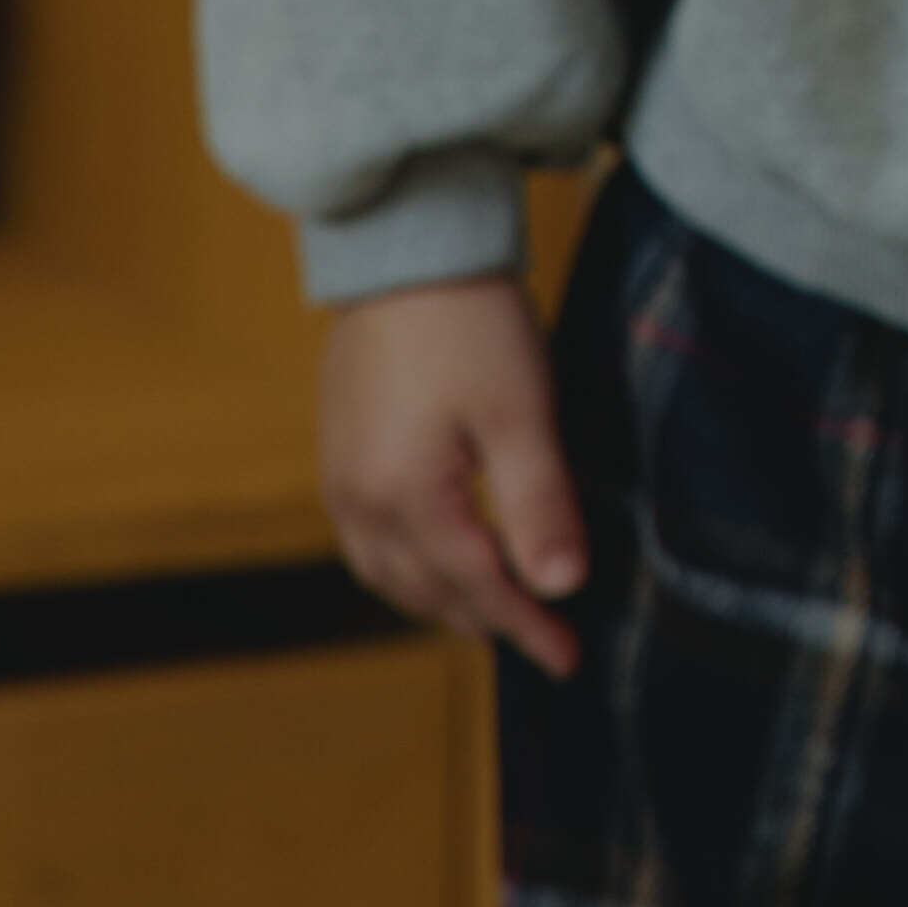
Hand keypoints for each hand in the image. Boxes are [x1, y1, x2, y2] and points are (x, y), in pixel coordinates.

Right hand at [317, 274, 589, 676]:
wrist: (405, 247)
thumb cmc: (470, 322)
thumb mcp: (521, 414)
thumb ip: (538, 507)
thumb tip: (561, 587)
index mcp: (406, 497)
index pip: (476, 587)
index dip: (525, 627)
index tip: (569, 659)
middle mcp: (359, 499)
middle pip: (425, 591)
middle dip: (484, 620)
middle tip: (539, 639)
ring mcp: (339, 476)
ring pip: (387, 573)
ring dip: (439, 601)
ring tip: (493, 611)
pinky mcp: (338, 449)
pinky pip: (367, 540)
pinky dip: (408, 566)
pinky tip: (437, 557)